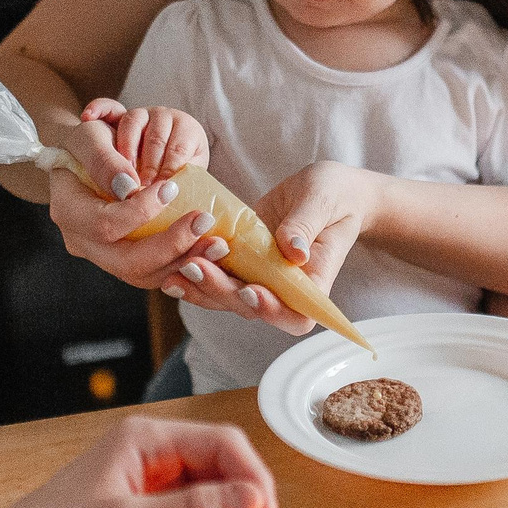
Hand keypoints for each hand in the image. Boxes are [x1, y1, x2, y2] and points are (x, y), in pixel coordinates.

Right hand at [46, 113, 233, 292]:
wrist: (88, 160)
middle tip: (204, 220)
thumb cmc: (88, 144)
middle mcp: (83, 243)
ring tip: (217, 244)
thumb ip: (103, 159)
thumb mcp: (89, 136)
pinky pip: (156, 273)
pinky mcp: (126, 261)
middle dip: (171, 245)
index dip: (139, 211)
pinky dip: (184, 264)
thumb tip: (129, 186)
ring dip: (185, 261)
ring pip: (145, 275)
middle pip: (127, 263)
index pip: (104, 225)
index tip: (171, 187)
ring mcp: (104, 257)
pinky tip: (208, 251)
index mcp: (68, 213)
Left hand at [165, 161, 382, 331]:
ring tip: (175, 271)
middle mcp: (285, 287)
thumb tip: (294, 251)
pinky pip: (219, 275)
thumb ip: (306, 225)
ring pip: (228, 296)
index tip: (251, 289)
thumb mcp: (322, 200)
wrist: (326, 191)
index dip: (271, 311)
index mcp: (314, 280)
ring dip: (201, 288)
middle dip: (221, 292)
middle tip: (195, 267)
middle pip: (251, 307)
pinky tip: (171, 266)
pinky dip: (196, 274)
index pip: (296, 316)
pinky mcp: (244, 263)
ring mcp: (262, 277)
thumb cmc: (335, 195)